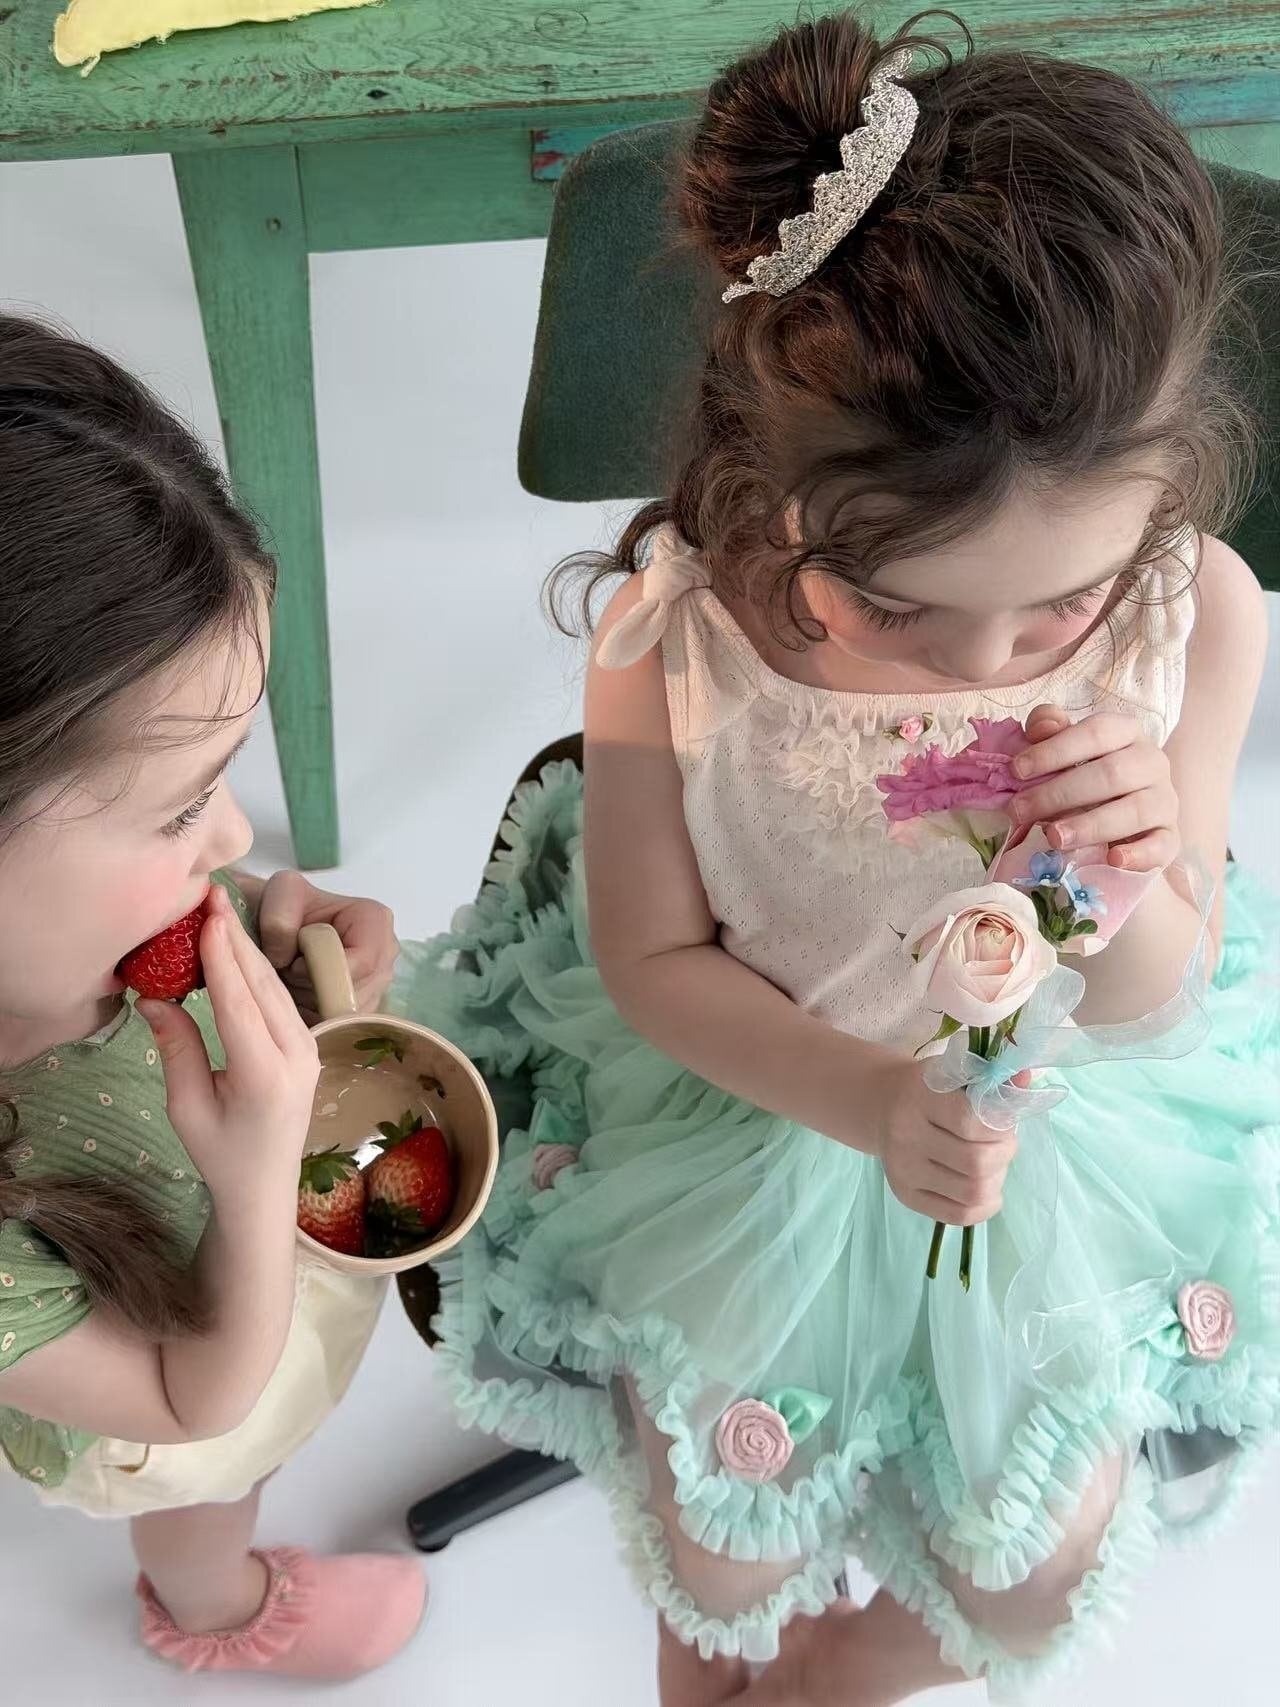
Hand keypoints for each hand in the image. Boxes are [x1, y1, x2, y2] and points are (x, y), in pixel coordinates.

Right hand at [138, 886, 318, 1202]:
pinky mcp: (307, 1045)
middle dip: (237, 938)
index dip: (223, 960)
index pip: (240, 1006)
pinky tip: (235, 947)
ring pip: (275, 988)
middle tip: (213, 894)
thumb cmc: (220, 1154)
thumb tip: (153, 996)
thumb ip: (177, 1049)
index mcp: (264, 1077)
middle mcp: (296, 1057)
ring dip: (247, 947)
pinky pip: (281, 1000)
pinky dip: (257, 970)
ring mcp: (308, 1049)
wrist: (267, 1186)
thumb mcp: (187, 1108)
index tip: (207, 919)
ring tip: (220, 909)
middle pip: (263, 986)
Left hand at [256, 871, 398, 1022]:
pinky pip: (340, 1026)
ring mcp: (379, 985)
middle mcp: (386, 955)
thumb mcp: (278, 894)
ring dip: (311, 1004)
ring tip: (294, 979)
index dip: (324, 972)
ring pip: (345, 1014)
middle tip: (289, 971)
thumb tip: (285, 959)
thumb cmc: (285, 908)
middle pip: (354, 993)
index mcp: (376, 921)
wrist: (279, 923)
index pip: (361, 964)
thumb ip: (278, 920)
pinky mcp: (365, 1008)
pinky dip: (314, 1016)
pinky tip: (302, 993)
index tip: (294, 964)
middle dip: (314, 990)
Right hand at [867, 1055, 1018, 1225]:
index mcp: (920, 1098)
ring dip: (996, 1179)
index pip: (972, 1123)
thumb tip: (1025, 1077)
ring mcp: (903, 1170)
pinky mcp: (905, 1195)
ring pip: (973, 1192)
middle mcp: (905, 1136)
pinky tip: (987, 1188)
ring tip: (993, 1163)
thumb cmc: (930, 1088)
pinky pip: (959, 1215)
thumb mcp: (958, 1072)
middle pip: (977, 1163)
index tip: (1005, 1121)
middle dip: (1004, 1154)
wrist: (883, 1104)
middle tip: (1003, 1142)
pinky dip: (984, 1206)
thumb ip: (993, 1078)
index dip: (1001, 1127)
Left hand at [1010, 704, 1179, 872]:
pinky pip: (1161, 845)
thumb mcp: (1066, 752)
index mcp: (1126, 732)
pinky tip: (1113, 859)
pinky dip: (1139, 854)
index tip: (1017, 770)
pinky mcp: (1169, 837)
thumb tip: (1041, 728)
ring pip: (1134, 810)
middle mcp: (1152, 762)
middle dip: (1059, 793)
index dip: (1055, 750)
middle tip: (1020, 810)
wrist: (1125, 821)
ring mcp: (1165, 800)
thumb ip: (1051, 734)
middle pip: (1110, 773)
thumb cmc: (1086, 778)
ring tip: (1053, 837)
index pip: (1096, 732)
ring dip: (1090, 825)